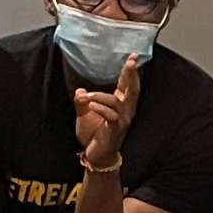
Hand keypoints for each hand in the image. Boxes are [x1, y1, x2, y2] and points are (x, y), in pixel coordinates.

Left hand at [74, 53, 140, 175]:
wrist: (96, 156)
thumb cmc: (93, 134)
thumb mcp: (85, 114)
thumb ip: (82, 102)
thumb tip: (79, 91)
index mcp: (120, 105)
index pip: (127, 85)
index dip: (130, 71)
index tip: (133, 56)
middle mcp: (126, 111)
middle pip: (132, 90)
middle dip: (131, 75)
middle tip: (131, 62)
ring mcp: (122, 121)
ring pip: (115, 102)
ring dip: (99, 96)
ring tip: (85, 96)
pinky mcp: (115, 130)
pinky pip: (111, 115)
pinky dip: (100, 108)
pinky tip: (90, 105)